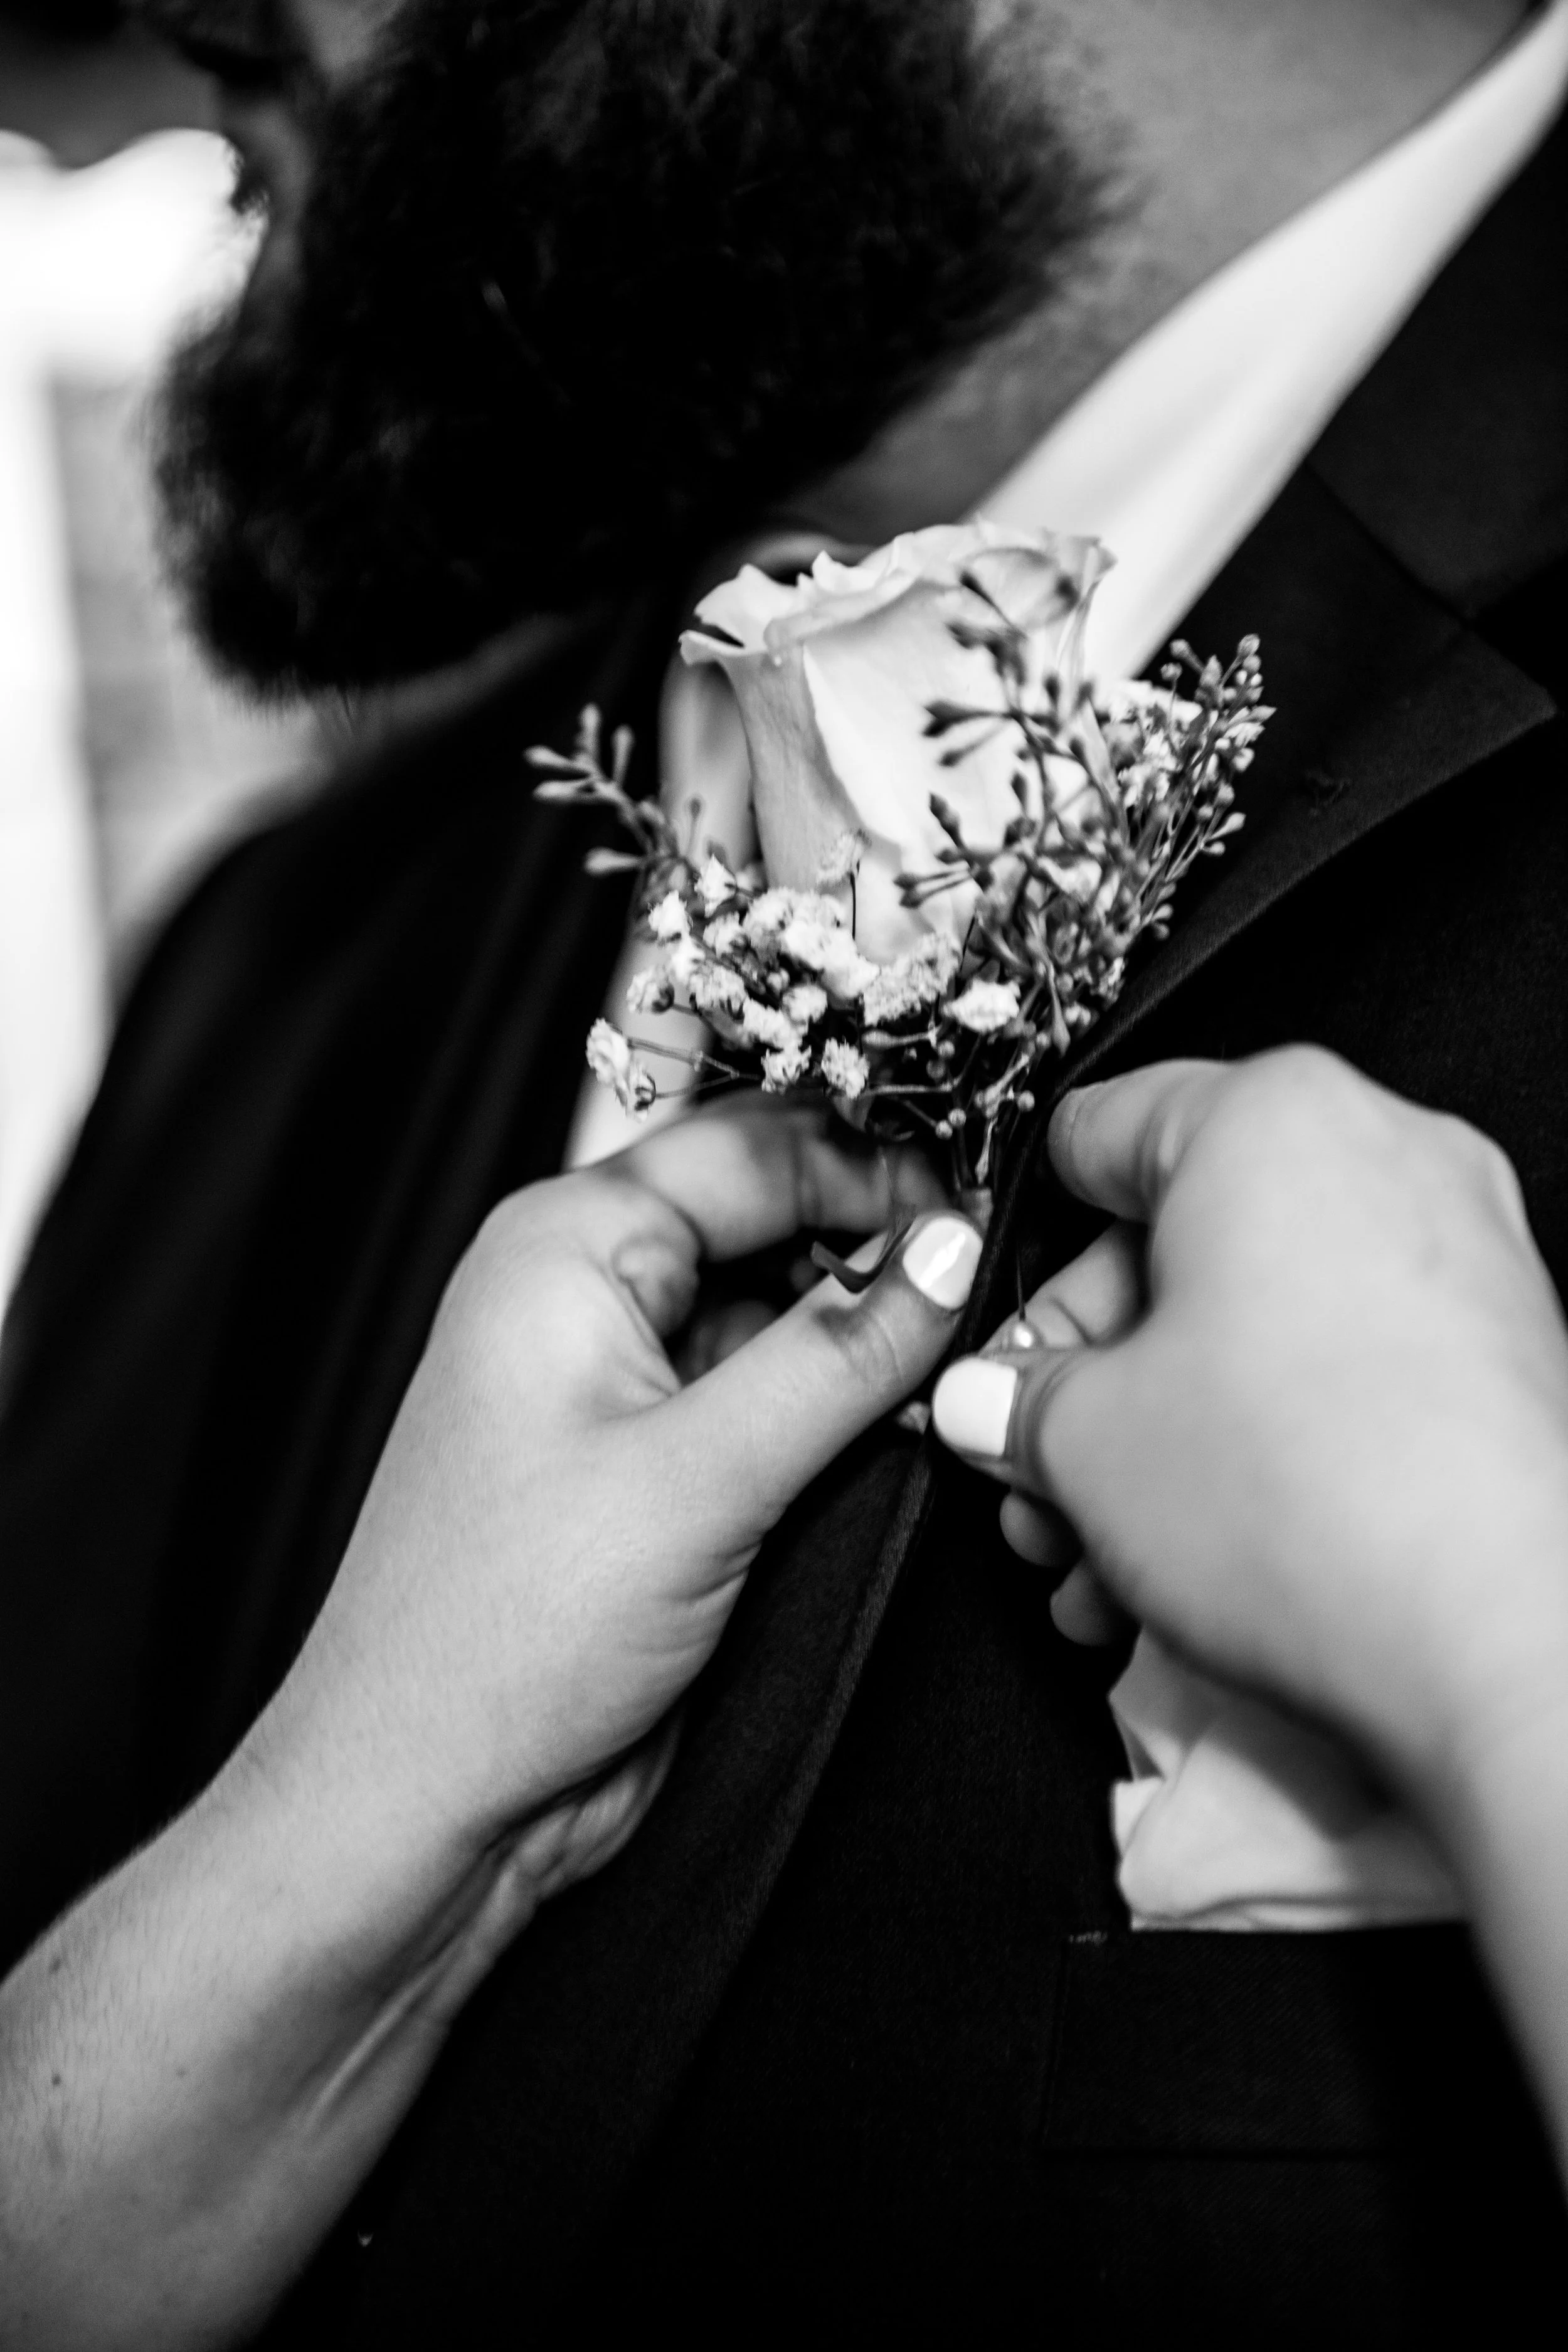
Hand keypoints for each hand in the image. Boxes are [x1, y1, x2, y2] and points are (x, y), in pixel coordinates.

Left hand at [0, 1097, 979, 2348]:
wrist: (430, 1801)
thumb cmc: (493, 1641)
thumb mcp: (698, 1479)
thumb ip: (837, 1356)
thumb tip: (944, 1253)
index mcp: (567, 1245)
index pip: (758, 1147)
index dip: (878, 1170)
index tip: (980, 1215)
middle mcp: (590, 1295)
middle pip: (774, 1219)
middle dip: (879, 1253)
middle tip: (981, 1299)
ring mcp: (626, 1382)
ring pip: (782, 1311)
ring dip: (866, 1340)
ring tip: (948, 1374)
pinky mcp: (662, 1467)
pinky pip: (771, 1397)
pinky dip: (839, 1411)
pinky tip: (896, 1436)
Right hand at [931, 1049, 1567, 1798]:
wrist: (1508, 1646)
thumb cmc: (1317, 1507)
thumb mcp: (1085, 1441)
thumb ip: (1015, 1401)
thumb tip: (995, 1404)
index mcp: (1274, 1118)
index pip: (1099, 1136)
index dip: (1028, 1254)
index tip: (1003, 1336)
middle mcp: (1386, 1155)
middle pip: (1183, 1246)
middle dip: (1091, 1378)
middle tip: (1036, 1464)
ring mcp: (1462, 1253)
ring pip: (1259, 1325)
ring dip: (1163, 1434)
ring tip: (1103, 1547)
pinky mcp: (1504, 1352)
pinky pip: (1343, 1372)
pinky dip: (1263, 1444)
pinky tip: (1199, 1552)